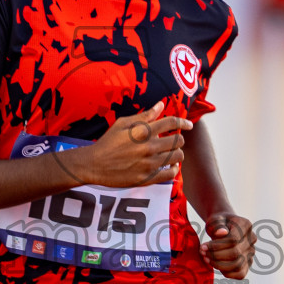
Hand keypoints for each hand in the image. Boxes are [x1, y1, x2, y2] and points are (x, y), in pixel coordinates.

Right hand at [71, 100, 190, 187]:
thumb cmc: (108, 142)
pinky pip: (170, 174)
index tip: (189, 125)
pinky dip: (174, 169)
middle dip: (178, 139)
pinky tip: (170, 166)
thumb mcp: (123, 123)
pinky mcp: (146, 178)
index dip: (183, 122)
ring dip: (177, 154)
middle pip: (177, 140)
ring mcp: (148, 163)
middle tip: (174, 141)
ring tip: (172, 154)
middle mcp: (148, 147)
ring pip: (177, 157)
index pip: (171, 122)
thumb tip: (160, 105)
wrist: (94, 164)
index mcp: (142, 131)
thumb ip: (144, 115)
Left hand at [200, 211, 255, 279]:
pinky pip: (240, 274)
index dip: (216, 246)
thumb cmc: (218, 224)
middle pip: (235, 253)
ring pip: (238, 265)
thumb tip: (221, 233)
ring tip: (207, 259)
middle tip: (203, 253)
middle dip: (215, 255)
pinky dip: (226, 273)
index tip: (203, 246)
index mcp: (245, 225)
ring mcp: (251, 252)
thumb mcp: (215, 220)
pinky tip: (215, 265)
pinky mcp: (248, 263)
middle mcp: (252, 239)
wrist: (223, 228)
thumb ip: (217, 225)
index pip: (233, 240)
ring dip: (219, 265)